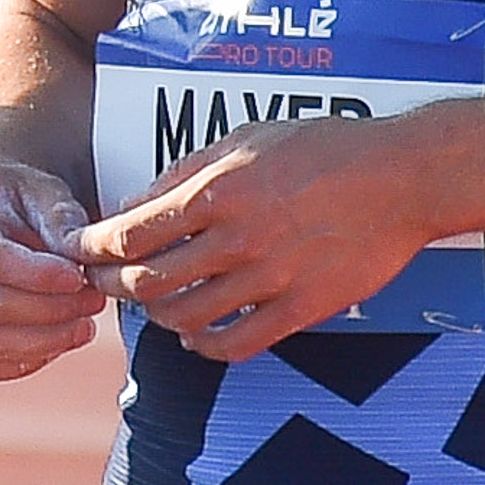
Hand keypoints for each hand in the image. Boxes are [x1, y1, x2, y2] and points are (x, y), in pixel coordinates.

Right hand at [0, 157, 103, 381]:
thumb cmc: (11, 195)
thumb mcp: (42, 189)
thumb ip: (63, 218)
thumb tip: (84, 258)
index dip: (38, 276)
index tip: (80, 277)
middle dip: (53, 312)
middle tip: (94, 301)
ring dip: (44, 342)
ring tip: (81, 325)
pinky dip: (19, 363)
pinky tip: (52, 343)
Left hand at [74, 111, 438, 361]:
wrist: (402, 177)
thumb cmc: (322, 148)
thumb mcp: (243, 139)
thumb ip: (183, 174)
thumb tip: (130, 207)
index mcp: (218, 191)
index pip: (130, 234)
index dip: (94, 250)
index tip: (81, 253)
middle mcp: (239, 238)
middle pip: (147, 282)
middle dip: (113, 286)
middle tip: (104, 284)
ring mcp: (272, 277)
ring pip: (185, 318)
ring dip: (156, 317)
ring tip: (152, 306)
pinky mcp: (302, 308)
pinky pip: (236, 343)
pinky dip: (204, 345)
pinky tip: (196, 335)